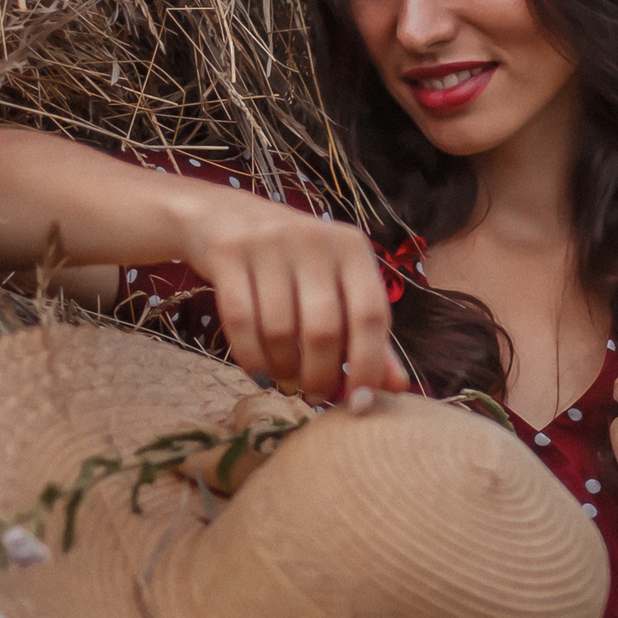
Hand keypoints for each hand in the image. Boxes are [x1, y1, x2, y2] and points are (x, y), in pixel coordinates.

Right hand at [172, 189, 409, 402]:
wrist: (222, 214)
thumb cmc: (292, 260)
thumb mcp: (335, 285)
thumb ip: (366, 333)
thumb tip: (396, 387)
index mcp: (352, 248)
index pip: (371, 314)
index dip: (368, 365)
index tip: (359, 403)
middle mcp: (315, 239)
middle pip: (323, 330)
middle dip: (320, 376)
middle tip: (314, 394)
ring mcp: (269, 244)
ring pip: (280, 331)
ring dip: (284, 370)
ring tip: (286, 381)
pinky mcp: (229, 254)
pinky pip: (240, 322)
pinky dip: (251, 358)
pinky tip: (259, 372)